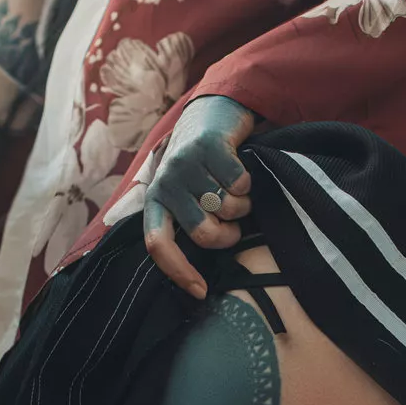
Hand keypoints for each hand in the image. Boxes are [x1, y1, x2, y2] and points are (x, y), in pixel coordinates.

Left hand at [143, 96, 255, 297]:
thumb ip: (189, 222)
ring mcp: (185, 163)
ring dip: (242, 203)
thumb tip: (201, 274)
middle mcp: (165, 182)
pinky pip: (241, 184)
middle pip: (205, 234)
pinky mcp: (208, 146)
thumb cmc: (204, 164)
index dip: (178, 272)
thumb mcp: (187, 193)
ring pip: (228, 208)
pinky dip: (249, 181)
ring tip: (234, 187)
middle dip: (228, 232)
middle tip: (232, 218)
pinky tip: (239, 167)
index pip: (158, 245)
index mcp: (156, 200)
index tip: (201, 292)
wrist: (213, 112)